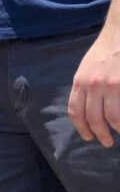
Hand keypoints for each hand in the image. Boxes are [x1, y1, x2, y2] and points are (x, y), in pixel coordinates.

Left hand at [68, 30, 119, 145]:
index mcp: (80, 81)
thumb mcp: (88, 67)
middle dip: (99, 134)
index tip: (88, 136)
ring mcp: (111, 84)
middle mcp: (93, 84)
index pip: (75, 111)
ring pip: (112, 117)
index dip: (81, 127)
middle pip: (92, 119)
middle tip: (106, 142)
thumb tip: (85, 107)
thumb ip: (85, 86)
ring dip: (116, 130)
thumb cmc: (107, 49)